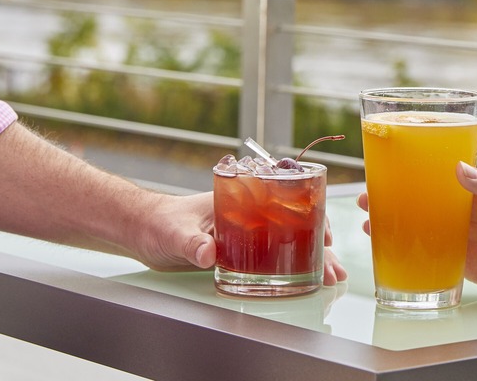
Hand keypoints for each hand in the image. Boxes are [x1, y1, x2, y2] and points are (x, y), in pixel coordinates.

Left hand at [132, 192, 346, 285]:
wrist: (142, 231)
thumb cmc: (159, 222)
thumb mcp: (175, 233)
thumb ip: (191, 243)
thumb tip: (207, 253)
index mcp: (242, 197)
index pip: (287, 199)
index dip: (311, 216)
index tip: (326, 236)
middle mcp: (250, 213)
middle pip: (294, 225)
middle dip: (319, 247)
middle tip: (334, 270)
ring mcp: (246, 232)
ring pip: (287, 243)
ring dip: (311, 259)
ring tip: (330, 278)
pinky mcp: (239, 251)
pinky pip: (271, 257)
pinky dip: (291, 267)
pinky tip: (306, 279)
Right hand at [357, 164, 476, 293]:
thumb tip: (457, 169)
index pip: (438, 180)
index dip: (412, 176)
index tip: (385, 170)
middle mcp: (468, 214)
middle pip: (423, 206)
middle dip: (394, 202)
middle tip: (366, 199)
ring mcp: (467, 240)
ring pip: (424, 233)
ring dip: (397, 230)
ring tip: (369, 225)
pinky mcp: (471, 267)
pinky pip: (437, 263)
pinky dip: (414, 260)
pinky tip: (393, 258)